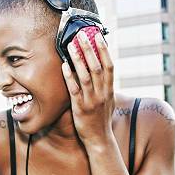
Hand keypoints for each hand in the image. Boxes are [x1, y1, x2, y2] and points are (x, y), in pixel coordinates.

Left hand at [62, 30, 115, 147]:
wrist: (100, 139)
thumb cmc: (101, 119)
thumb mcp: (108, 101)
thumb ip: (105, 86)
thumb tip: (101, 71)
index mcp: (109, 90)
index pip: (109, 66)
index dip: (104, 50)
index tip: (98, 36)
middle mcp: (102, 93)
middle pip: (97, 66)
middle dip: (89, 49)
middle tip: (81, 34)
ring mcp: (91, 100)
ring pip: (85, 76)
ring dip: (78, 59)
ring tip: (70, 45)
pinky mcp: (80, 108)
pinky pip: (74, 90)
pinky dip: (69, 77)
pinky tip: (64, 66)